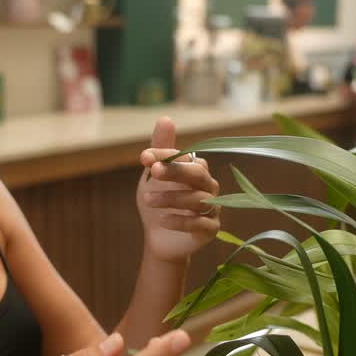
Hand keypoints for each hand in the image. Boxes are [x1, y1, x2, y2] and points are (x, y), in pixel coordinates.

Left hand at [137, 117, 220, 263]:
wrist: (159, 237)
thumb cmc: (160, 201)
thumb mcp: (154, 176)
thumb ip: (161, 150)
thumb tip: (165, 118)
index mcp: (197, 169)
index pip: (185, 156)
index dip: (165, 155)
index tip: (143, 157)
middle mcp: (209, 186)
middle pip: (197, 174)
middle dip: (174, 171)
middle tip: (152, 172)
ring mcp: (213, 208)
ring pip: (196, 199)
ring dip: (170, 198)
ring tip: (147, 199)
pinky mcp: (211, 230)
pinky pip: (200, 223)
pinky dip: (181, 221)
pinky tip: (163, 220)